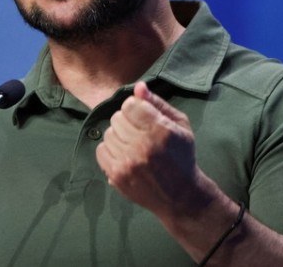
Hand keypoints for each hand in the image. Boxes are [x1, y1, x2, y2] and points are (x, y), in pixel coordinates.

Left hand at [95, 81, 203, 216]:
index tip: (143, 119)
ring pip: (108, 133)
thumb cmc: (181, 155)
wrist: (180, 195)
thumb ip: (157, 103)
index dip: (136, 109)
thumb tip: (138, 86)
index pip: (130, 104)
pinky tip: (124, 157)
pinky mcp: (118, 175)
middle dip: (127, 122)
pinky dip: (110, 151)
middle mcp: (143, 145)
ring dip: (119, 137)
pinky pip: (100, 150)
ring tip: (133, 146)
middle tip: (139, 134)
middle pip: (117, 117)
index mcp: (160, 130)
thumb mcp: (179, 125)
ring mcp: (128, 162)